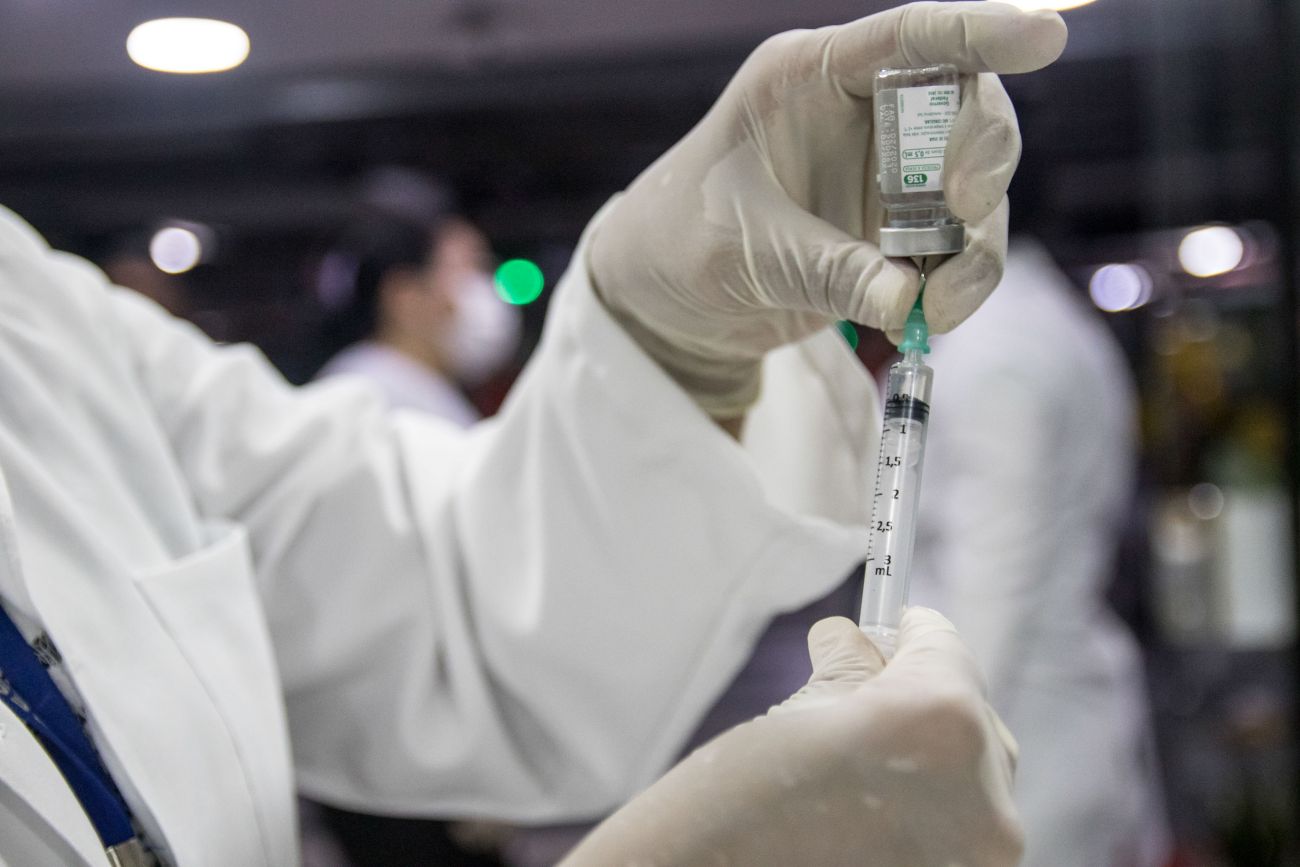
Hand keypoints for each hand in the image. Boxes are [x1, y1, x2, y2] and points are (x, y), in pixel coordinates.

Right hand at [561, 609, 1021, 866]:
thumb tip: (850, 638)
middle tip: (867, 700)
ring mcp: (981, 853)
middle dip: (923, 702)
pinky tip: (871, 813)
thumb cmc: (749, 793)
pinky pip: (960, 831)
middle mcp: (986, 788)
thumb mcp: (801, 709)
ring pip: (974, 781)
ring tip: (862, 768)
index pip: (945, 647)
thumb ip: (847, 665)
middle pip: (971, 716)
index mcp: (942, 716)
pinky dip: (926, 815)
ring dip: (929, 764)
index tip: (889, 634)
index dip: (908, 636)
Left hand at [589, 2, 1066, 416]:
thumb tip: (910, 300)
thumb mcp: (747, 251)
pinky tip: (921, 323)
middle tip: (968, 209)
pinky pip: (959, 250)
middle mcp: (864, 114)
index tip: (1046, 36)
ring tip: (936, 312)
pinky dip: (955, 287)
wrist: (670, 301)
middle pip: (966, 108)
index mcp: (810, 76)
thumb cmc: (684, 244)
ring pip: (976, 190)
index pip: (910, 38)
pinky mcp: (901, 232)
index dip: (980, 30)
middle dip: (984, 157)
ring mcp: (890, 174)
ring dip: (976, 250)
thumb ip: (827, 270)